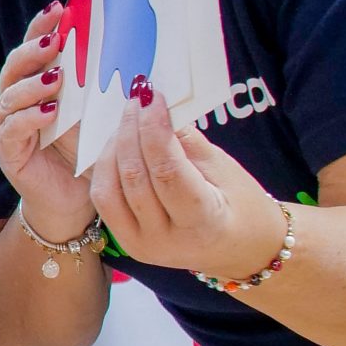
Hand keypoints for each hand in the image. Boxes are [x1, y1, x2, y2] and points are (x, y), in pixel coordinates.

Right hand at [0, 1, 94, 239]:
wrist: (77, 200)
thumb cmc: (88, 152)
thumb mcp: (98, 113)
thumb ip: (101, 85)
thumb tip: (132, 50)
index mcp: (37, 85)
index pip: (34, 49)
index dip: (41, 27)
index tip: (59, 8)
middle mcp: (17, 102)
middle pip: (14, 67)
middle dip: (32, 50)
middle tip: (54, 40)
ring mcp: (8, 126)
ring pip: (9, 96)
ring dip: (32, 84)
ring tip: (55, 78)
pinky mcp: (8, 152)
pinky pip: (12, 129)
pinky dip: (29, 118)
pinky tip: (49, 112)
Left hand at [89, 83, 285, 280]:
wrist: (241, 248)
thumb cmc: (241, 206)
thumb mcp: (225, 170)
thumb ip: (189, 142)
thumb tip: (160, 108)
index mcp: (202, 223)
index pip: (167, 171)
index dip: (155, 130)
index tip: (152, 98)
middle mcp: (166, 240)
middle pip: (135, 178)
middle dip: (131, 132)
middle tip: (136, 100)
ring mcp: (141, 245)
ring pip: (110, 190)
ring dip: (113, 148)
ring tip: (128, 119)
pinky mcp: (126, 242)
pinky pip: (104, 200)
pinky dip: (105, 169)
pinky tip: (117, 145)